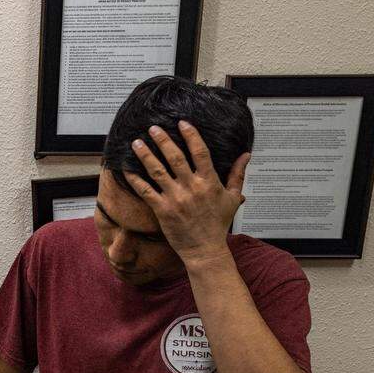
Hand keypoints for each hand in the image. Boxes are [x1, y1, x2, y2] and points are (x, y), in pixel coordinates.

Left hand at [125, 121, 249, 263]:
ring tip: (136, 143)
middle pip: (175, 157)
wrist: (205, 249)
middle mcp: (192, 187)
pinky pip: (146, 191)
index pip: (200, 152)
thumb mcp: (233, 198)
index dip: (191, 136)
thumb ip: (238, 174)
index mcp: (209, 182)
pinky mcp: (163, 210)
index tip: (182, 123)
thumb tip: (246, 155)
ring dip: (146, 155)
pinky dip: (136, 179)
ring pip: (158, 171)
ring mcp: (176, 198)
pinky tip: (127, 169)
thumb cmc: (218, 224)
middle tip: (153, 128)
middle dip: (163, 140)